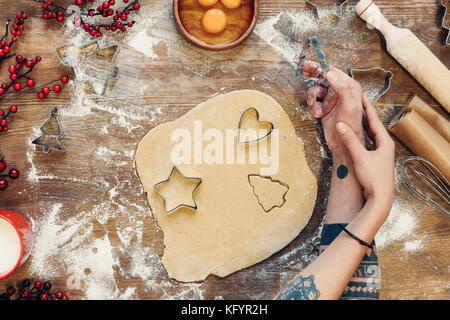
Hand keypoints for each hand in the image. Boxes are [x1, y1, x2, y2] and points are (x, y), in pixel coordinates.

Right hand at [303, 61, 364, 153]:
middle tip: (303, 71)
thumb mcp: (349, 105)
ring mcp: (332, 100)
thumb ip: (341, 88)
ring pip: (316, 90)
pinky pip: (314, 102)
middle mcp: (340, 91)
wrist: (344, 144)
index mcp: (350, 87)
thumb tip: (330, 74)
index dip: (321, 67)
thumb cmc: (351, 126)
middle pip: (323, 78)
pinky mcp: (325, 108)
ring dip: (312, 97)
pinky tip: (317, 113)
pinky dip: (313, 107)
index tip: (310, 64)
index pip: (334, 72)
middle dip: (313, 76)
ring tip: (313, 104)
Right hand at [336, 96, 394, 218]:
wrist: (380, 198)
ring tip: (354, 116)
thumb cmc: (373, 178)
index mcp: (384, 142)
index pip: (375, 120)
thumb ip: (350, 140)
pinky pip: (367, 144)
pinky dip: (361, 137)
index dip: (367, 107)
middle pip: (373, 125)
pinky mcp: (375, 160)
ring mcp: (380, 153)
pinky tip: (355, 137)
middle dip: (364, 114)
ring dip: (362, 125)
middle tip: (356, 102)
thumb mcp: (360, 157)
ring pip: (370, 135)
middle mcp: (384, 145)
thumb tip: (340, 125)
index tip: (361, 96)